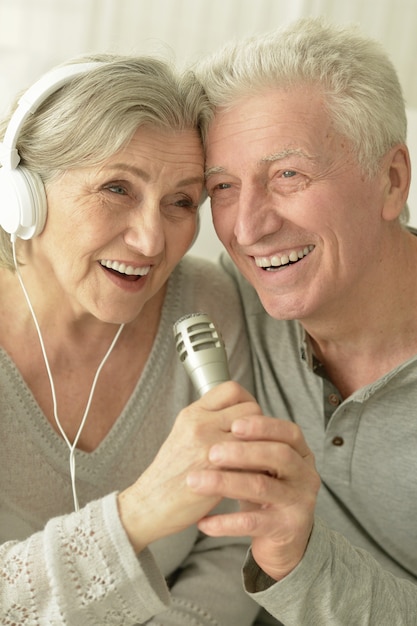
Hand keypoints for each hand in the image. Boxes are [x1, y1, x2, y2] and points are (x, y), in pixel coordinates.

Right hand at [117, 382, 261, 552]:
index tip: (248, 416)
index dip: (246, 400)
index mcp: (193, 413)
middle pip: (251, 409)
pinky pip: (253, 463)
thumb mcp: (184, 434)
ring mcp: (209, 447)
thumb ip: (209, 420)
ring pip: (257, 436)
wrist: (151, 504)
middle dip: (259, 426)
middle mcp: (200, 424)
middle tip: (256, 443)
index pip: (232, 389)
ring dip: (263, 449)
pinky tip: (253, 478)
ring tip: (258, 461)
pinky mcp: (218, 473)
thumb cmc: (171, 473)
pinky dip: (259, 470)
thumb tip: (241, 414)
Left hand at [186, 415, 319, 580]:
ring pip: (262, 487)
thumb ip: (251, 444)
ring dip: (225, 483)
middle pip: (279, 455)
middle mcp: (306, 475)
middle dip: (243, 451)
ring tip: (196, 481)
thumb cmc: (266, 490)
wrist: (283, 540)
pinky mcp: (287, 528)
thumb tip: (220, 416)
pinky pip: (253, 523)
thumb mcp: (264, 465)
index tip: (234, 424)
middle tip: (211, 452)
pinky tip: (203, 522)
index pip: (289, 432)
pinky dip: (226, 522)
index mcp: (301, 453)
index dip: (264, 426)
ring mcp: (299, 503)